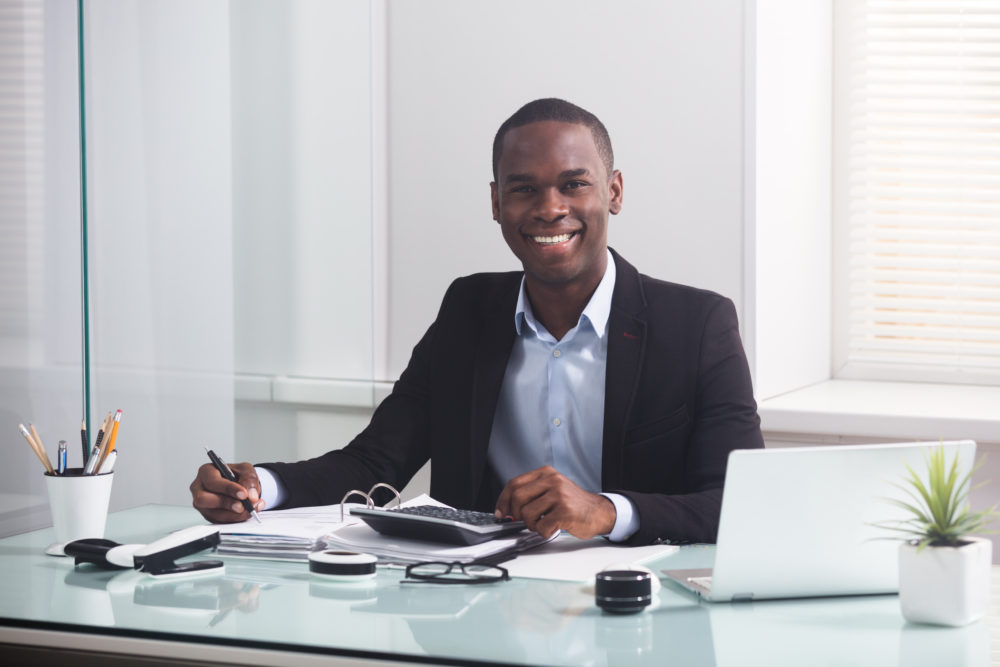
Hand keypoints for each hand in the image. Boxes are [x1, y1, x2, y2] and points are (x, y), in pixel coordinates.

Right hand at [190, 461, 264, 522]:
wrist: (239, 485)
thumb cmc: (238, 475)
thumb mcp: (246, 470)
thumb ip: (249, 480)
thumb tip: (251, 496)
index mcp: (206, 472)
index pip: (212, 481)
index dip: (228, 488)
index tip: (244, 494)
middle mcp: (199, 488)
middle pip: (203, 499)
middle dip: (225, 503)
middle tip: (243, 506)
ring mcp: (202, 504)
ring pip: (212, 514)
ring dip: (233, 515)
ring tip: (250, 510)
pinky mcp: (209, 515)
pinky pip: (219, 521)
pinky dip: (235, 519)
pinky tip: (246, 514)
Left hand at [494, 466, 615, 538]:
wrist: (599, 512)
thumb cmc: (574, 504)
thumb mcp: (552, 489)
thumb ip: (531, 494)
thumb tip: (506, 509)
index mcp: (546, 474)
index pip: (514, 484)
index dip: (503, 500)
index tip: (501, 512)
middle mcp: (552, 481)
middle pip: (518, 498)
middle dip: (516, 514)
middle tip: (524, 520)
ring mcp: (559, 495)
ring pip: (527, 514)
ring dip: (532, 525)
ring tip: (544, 523)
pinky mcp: (565, 511)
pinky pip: (541, 526)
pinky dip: (544, 532)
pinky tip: (553, 527)